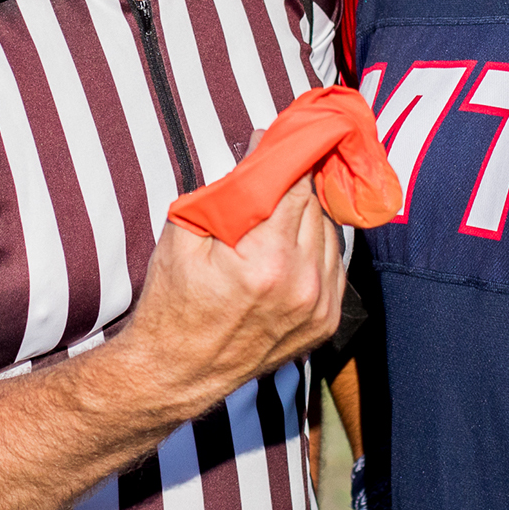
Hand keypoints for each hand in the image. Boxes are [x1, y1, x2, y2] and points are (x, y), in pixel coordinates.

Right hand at [116, 174, 343, 423]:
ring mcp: (318, 306)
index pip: (296, 184)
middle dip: (299, 180)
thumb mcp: (185, 235)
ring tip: (281, 207)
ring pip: (331, 233)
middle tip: (280, 164)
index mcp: (266, 260)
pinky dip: (317, 246)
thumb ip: (228, 190)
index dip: (288, 155)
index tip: (277, 137)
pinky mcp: (325, 321)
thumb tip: (261, 151)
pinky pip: (334, 264)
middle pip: (316, 205)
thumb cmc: (173, 301)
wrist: (178, 372)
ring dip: (311, 214)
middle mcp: (302, 284)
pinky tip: (291, 243)